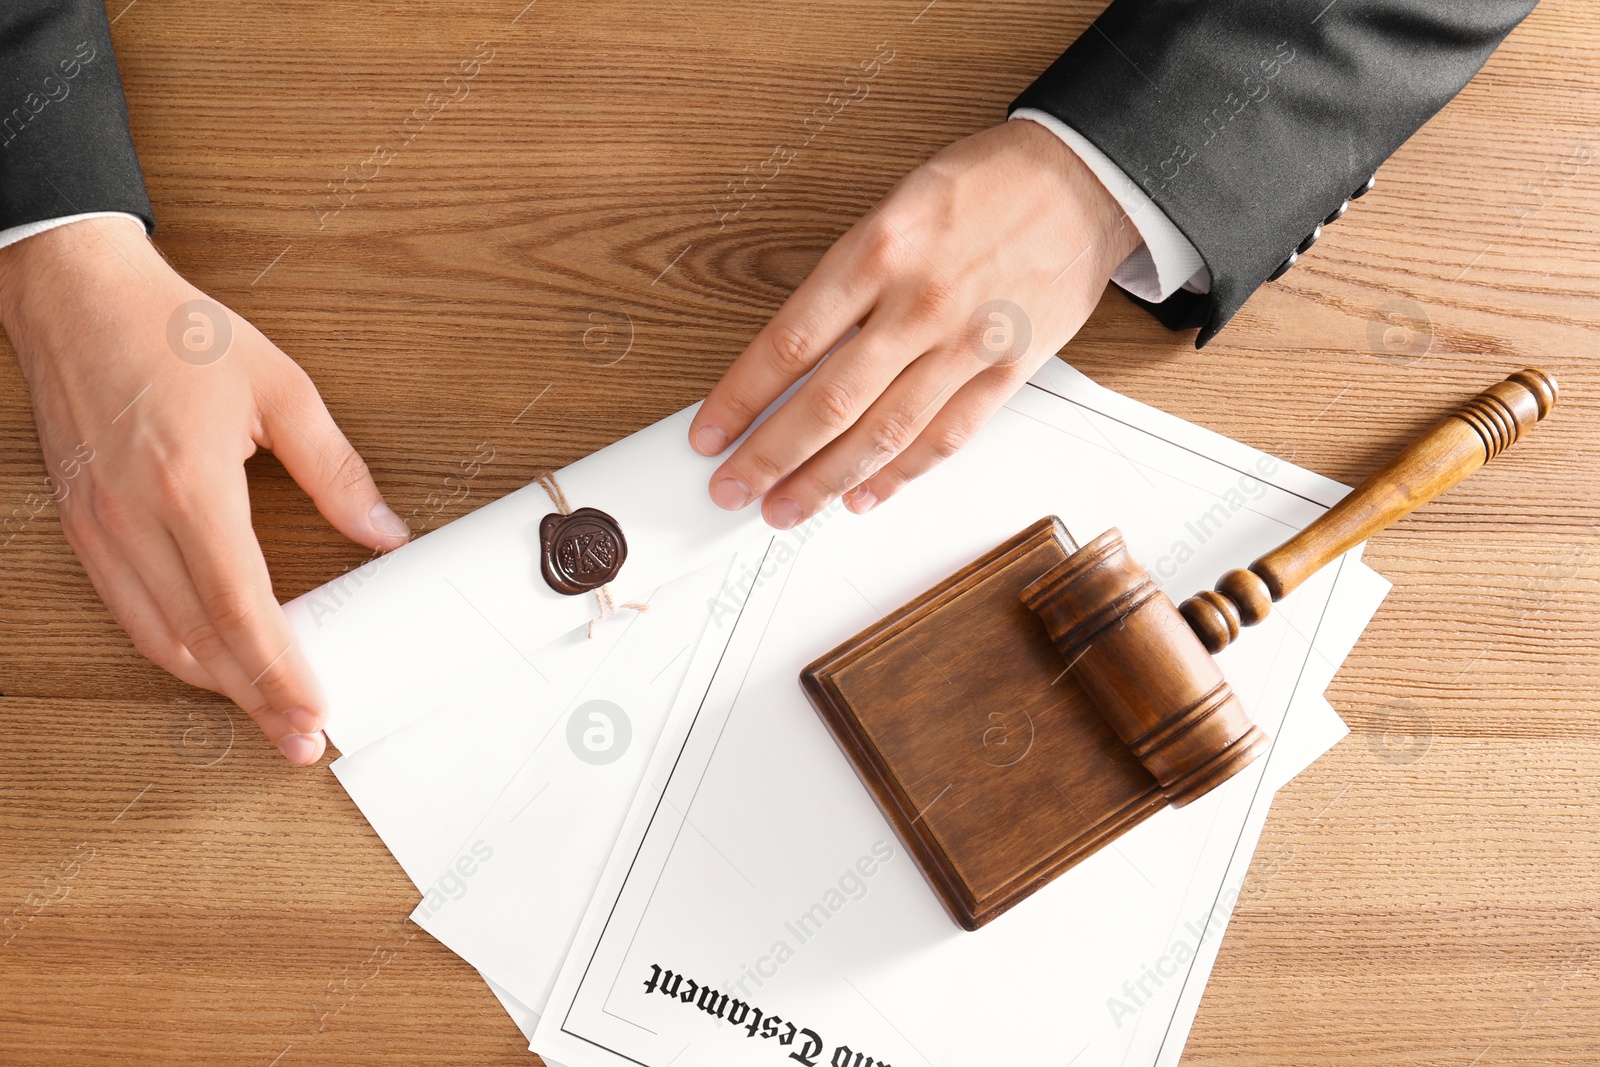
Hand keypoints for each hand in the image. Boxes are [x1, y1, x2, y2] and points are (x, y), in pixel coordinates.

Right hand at [0, 218, 408, 763]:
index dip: (278, 672)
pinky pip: (128, 610)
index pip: (238, 608)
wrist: (76, 294)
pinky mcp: (82, 527)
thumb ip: (336, 470)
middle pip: (197, 641)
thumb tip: (384, 531)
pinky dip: (173, 647)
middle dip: (253, 699)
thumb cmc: (175, 331)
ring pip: (155, 637)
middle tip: (300, 736)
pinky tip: (211, 659)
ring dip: (212, 683)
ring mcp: (98, 528)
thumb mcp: (280, 388)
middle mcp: (134, 518)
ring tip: (266, 709)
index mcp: (188, 484)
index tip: (314, 713)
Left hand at [690, 119, 1140, 526]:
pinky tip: (864, 495)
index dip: (741, 397)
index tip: (710, 432)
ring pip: (884, 433)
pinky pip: (946, 437)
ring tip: (785, 508)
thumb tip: (789, 359)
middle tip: (733, 488)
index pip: (791, 342)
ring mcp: (968, 342)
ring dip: (826, 481)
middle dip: (771, 456)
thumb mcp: (895, 208)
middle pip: (829, 401)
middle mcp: (921, 301)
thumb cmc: (985, 187)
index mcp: (879, 250)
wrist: (1083, 179)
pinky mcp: (1009, 371)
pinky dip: (901, 475)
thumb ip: (846, 283)